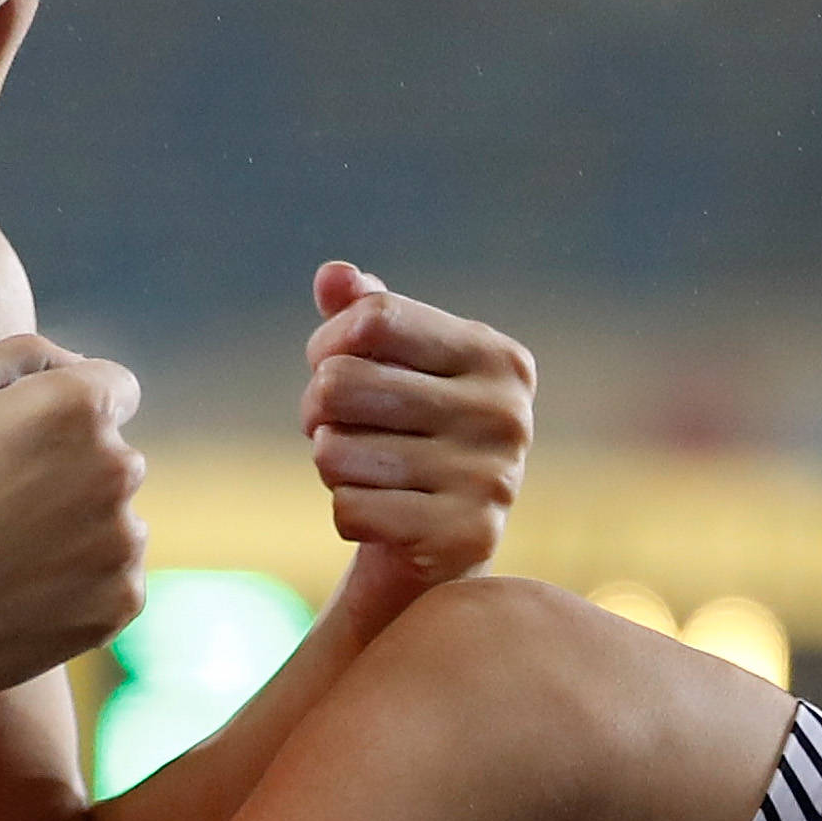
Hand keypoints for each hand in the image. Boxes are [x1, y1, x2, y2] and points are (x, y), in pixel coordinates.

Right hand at [0, 334, 147, 711]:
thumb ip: (23, 355)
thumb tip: (80, 366)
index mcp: (77, 408)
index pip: (114, 388)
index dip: (62, 409)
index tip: (18, 442)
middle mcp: (118, 471)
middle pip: (113, 457)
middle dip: (68, 469)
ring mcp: (122, 546)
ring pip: (114, 522)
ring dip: (74, 530)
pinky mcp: (117, 608)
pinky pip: (110, 581)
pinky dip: (73, 587)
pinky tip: (10, 592)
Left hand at [301, 262, 533, 610]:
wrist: (445, 544)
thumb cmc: (412, 433)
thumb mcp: (397, 364)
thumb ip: (364, 311)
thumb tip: (333, 275)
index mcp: (498, 356)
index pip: (374, 317)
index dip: (328, 342)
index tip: (330, 366)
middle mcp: (506, 414)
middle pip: (341, 382)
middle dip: (315, 407)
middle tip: (332, 426)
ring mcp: (489, 479)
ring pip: (333, 451)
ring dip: (330, 464)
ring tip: (363, 471)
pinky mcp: (462, 538)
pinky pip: (347, 508)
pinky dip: (346, 512)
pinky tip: (379, 514)